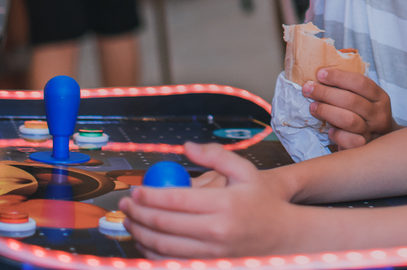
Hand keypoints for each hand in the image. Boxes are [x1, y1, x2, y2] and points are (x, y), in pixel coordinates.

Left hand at [120, 142, 291, 257]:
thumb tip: (187, 147)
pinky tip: (145, 238)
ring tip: (130, 220)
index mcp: (225, 204)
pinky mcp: (208, 265)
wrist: (281, 235)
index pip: (176, 200)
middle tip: (125, 204)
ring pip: (163, 247)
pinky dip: (152, 252)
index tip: (135, 190)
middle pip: (164, 225)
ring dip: (140, 233)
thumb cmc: (261, 200)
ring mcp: (211, 254)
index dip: (149, 195)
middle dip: (138, 213)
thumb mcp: (246, 170)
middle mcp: (217, 232)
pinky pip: (170, 262)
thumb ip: (216, 155)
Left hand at [303, 68, 396, 149]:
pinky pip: (350, 141)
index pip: (360, 83)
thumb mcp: (364, 99)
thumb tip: (321, 75)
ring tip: (313, 107)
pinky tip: (329, 130)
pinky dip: (338, 135)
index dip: (339, 77)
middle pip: (352, 101)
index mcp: (380, 97)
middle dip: (326, 93)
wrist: (379, 142)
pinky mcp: (364, 147)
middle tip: (308, 89)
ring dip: (327, 111)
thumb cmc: (364, 114)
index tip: (320, 74)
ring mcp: (373, 132)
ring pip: (349, 120)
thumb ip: (349, 89)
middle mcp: (379, 114)